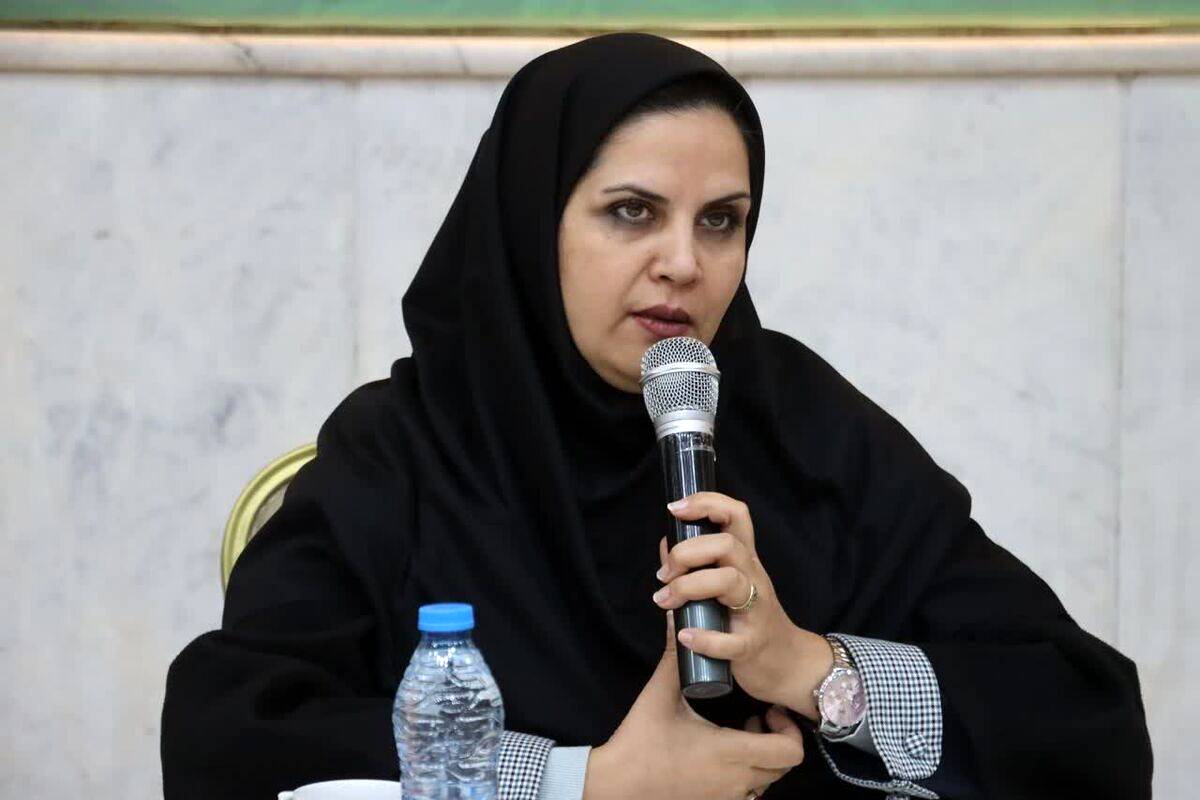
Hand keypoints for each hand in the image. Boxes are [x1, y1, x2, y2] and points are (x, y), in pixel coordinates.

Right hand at [583, 612, 803, 799]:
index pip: (788, 750)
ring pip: (768, 780)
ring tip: (742, 733)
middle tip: (759, 717)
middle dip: (780, 740)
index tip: (767, 709)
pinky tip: (726, 754)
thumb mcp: (659, 695)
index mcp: (729, 751)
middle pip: (785, 766)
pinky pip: (749, 791)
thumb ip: (673, 658)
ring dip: (764, 757)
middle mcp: (736, 779)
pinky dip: (749, 774)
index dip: (788, 729)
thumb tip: (675, 620)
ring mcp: (727, 796)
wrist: (619, 783)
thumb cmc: (641, 740)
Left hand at [654, 492, 832, 720]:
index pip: (736, 515)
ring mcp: (756, 610)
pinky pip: (730, 639)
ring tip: (665, 601)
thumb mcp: (730, 585)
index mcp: (746, 560)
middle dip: (687, 553)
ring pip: (729, 581)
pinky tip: (686, 636)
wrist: (788, 663)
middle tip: (664, 574)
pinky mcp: (752, 644)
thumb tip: (667, 543)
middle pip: (727, 546)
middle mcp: (754, 578)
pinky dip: (704, 638)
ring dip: (688, 587)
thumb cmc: (751, 619)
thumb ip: (699, 564)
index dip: (706, 503)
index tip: (675, 508)